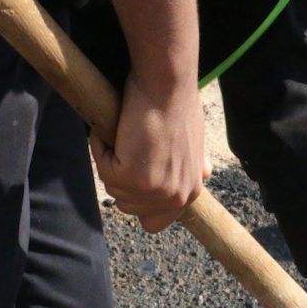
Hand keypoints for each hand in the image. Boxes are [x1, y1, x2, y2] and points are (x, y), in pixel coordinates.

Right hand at [90, 70, 210, 232]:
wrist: (167, 85)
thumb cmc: (178, 106)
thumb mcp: (194, 145)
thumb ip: (193, 166)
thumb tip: (204, 175)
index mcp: (190, 193)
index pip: (155, 223)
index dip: (139, 203)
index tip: (133, 180)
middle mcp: (176, 198)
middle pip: (128, 208)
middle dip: (121, 179)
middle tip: (130, 147)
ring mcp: (155, 191)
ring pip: (113, 190)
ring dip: (112, 162)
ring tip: (128, 135)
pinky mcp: (133, 178)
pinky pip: (103, 171)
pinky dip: (102, 147)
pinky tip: (119, 129)